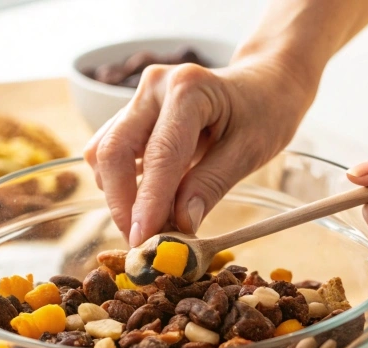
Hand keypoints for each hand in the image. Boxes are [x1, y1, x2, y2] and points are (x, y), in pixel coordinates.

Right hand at [84, 56, 312, 245]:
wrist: (261, 83)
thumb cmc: (264, 112)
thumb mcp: (249, 151)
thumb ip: (211, 185)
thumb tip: (180, 224)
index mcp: (188, 89)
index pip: (159, 154)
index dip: (148, 202)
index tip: (142, 241)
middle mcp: (154, 86)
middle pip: (114, 151)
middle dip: (122, 203)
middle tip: (140, 243)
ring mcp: (138, 97)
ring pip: (104, 153)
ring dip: (119, 196)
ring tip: (153, 223)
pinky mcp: (130, 112)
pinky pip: (109, 151)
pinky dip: (121, 182)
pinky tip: (148, 201)